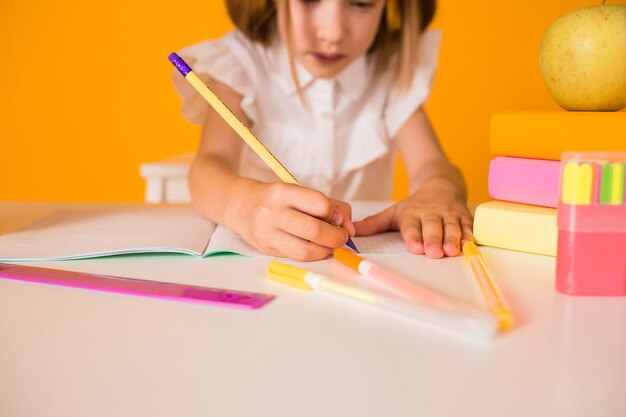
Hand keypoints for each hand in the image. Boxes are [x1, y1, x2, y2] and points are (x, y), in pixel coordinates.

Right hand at [229, 182, 354, 260]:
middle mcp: (272, 213)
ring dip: (326, 250)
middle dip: (336, 237)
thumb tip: (349, 228)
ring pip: (307, 251)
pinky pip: (297, 257)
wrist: (240, 206)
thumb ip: (330, 205)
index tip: (337, 217)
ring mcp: (267, 234)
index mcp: (283, 192)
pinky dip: (313, 254)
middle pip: (315, 230)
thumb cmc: (278, 199)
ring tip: (329, 244)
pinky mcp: (266, 250)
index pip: (320, 204)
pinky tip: (314, 247)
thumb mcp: (300, 192)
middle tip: (341, 236)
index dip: (335, 214)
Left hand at [353, 179, 472, 257]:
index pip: (412, 226)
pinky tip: (469, 245)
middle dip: (433, 240)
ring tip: (451, 250)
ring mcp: (448, 214)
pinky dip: (469, 235)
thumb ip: (374, 224)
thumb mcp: (393, 212)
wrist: (441, 184)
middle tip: (434, 253)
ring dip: (452, 239)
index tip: (414, 246)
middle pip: (432, 227)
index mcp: (412, 214)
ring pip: (451, 227)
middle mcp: (430, 213)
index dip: (414, 236)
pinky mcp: (463, 216)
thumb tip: (351, 232)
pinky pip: (467, 226)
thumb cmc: (414, 205)